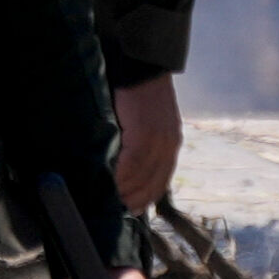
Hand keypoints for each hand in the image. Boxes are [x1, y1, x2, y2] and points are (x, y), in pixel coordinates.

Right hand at [111, 72, 180, 209]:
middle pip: (151, 184)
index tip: (130, 210)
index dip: (145, 198)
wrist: (142, 67)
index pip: (160, 181)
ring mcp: (158, 142)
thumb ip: (141, 144)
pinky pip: (132, 165)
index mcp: (171, 145)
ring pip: (140, 178)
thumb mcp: (148, 122)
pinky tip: (108, 185)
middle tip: (115, 211)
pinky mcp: (145, 135)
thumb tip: (124, 165)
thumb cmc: (139, 93)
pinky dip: (120, 178)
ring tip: (108, 202)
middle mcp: (168, 147)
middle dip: (134, 200)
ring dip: (124, 192)